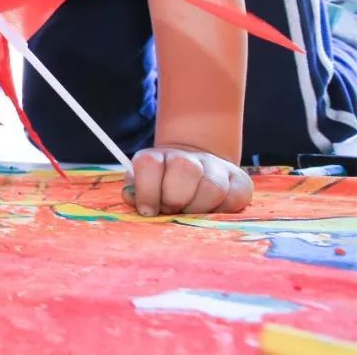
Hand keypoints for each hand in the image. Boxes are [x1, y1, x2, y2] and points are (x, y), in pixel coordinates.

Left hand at [122, 145, 252, 215]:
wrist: (194, 176)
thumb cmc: (162, 190)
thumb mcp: (143, 189)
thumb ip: (135, 193)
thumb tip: (131, 197)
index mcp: (158, 157)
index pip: (149, 163)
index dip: (146, 190)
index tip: (148, 210)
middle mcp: (188, 157)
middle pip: (184, 168)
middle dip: (175, 198)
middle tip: (172, 210)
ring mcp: (216, 167)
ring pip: (212, 186)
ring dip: (199, 208)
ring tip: (191, 214)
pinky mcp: (240, 181)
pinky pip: (235, 197)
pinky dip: (222, 211)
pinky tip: (211, 212)